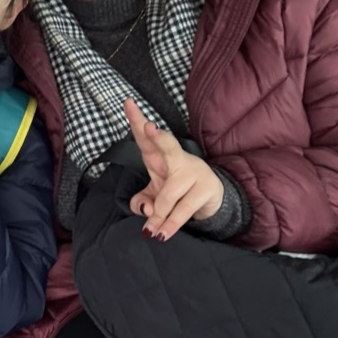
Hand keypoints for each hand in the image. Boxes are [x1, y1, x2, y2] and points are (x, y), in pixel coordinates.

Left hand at [124, 98, 223, 240]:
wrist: (209, 201)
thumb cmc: (176, 192)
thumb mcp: (153, 195)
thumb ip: (141, 201)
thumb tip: (145, 210)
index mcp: (159, 156)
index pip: (144, 137)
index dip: (136, 121)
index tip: (128, 104)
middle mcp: (177, 160)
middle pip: (168, 146)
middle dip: (158, 137)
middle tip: (150, 128)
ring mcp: (193, 173)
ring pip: (169, 194)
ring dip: (158, 216)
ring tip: (150, 231)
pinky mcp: (205, 190)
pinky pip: (182, 210)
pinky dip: (169, 224)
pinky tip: (161, 233)